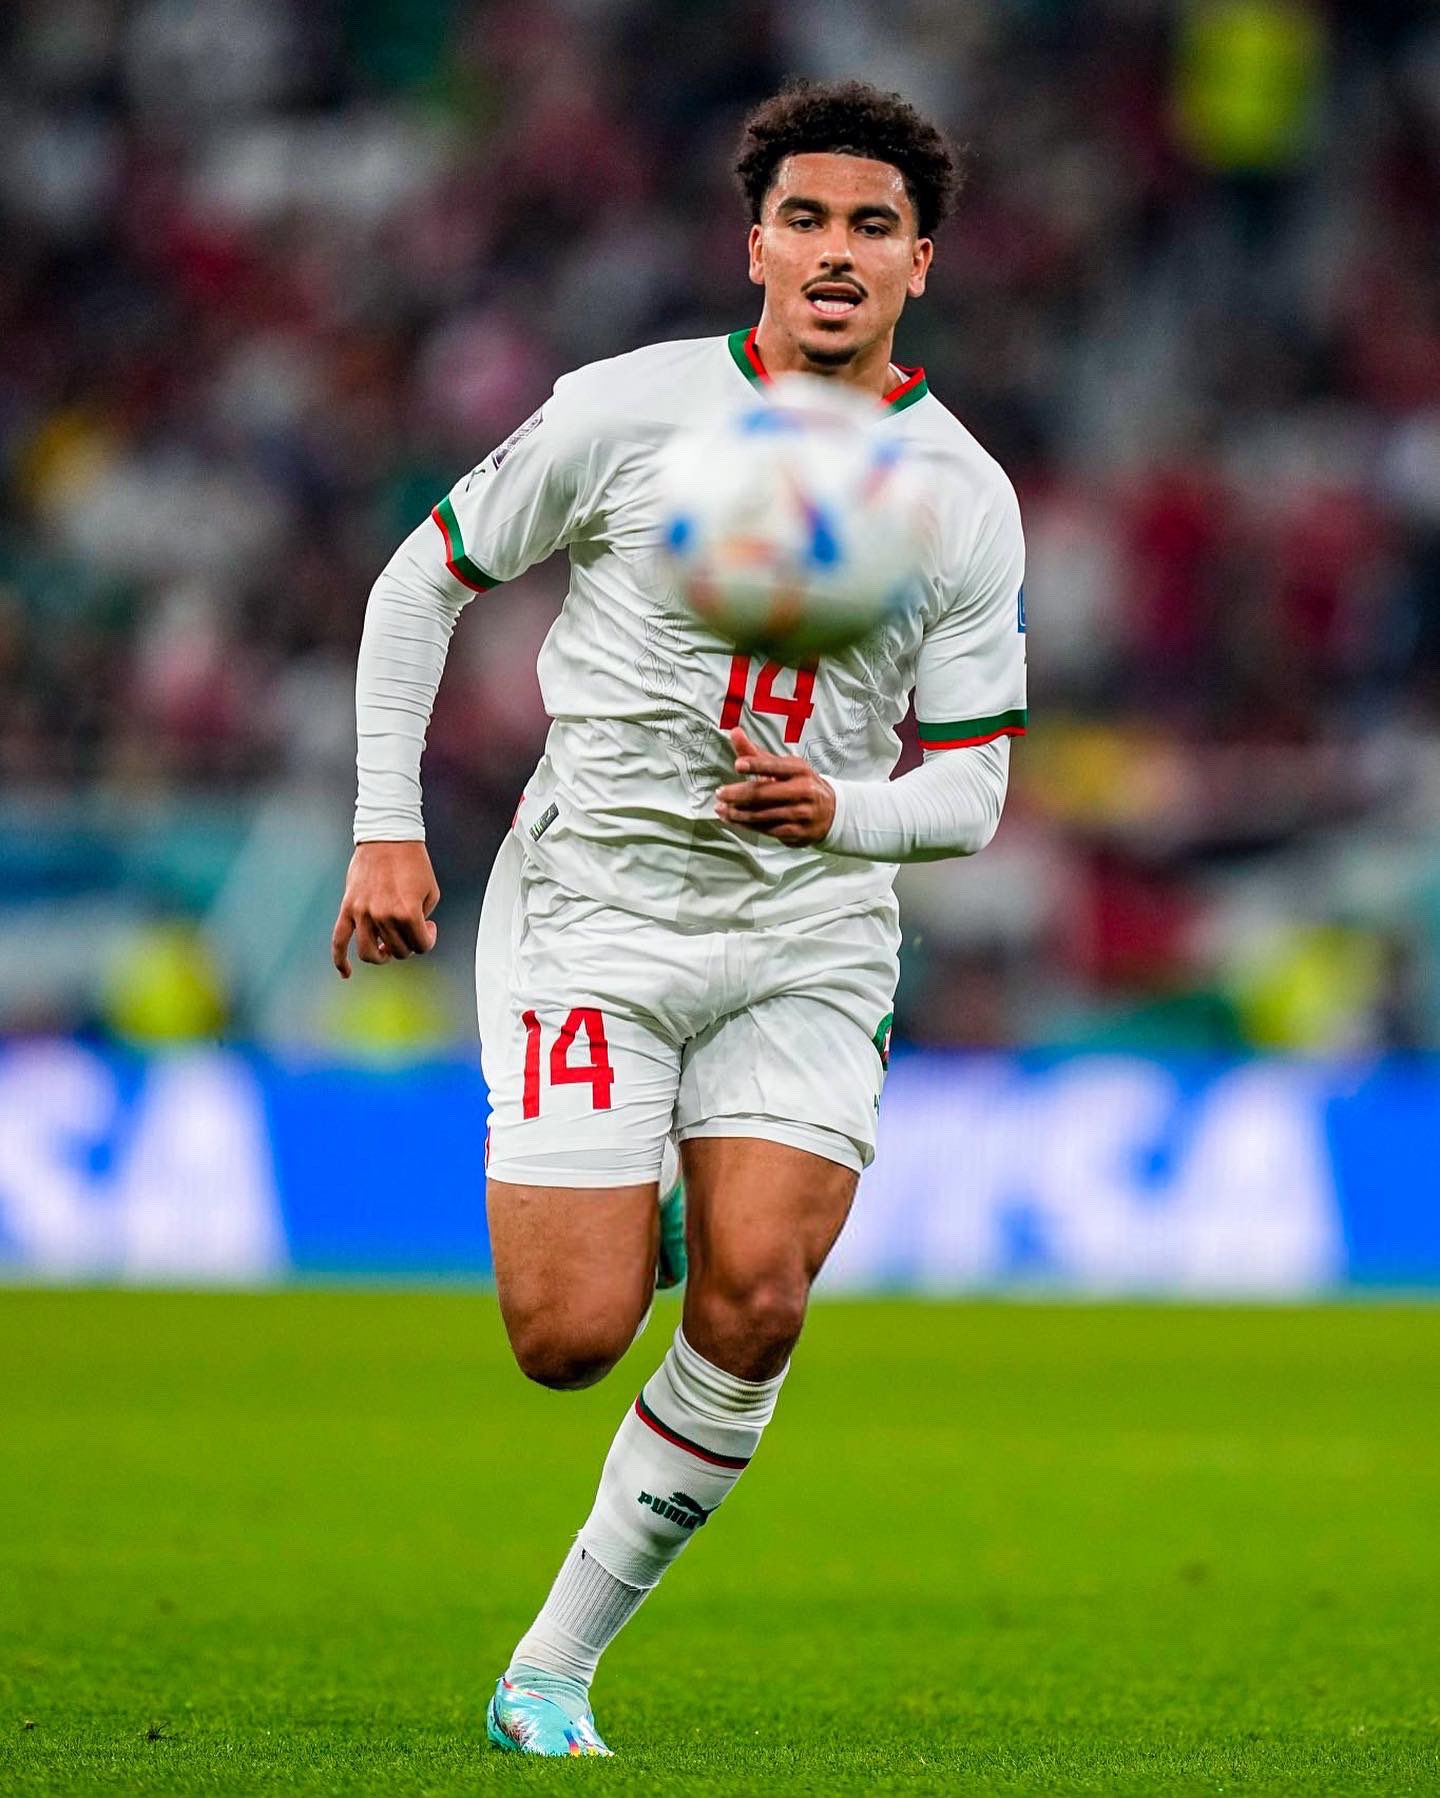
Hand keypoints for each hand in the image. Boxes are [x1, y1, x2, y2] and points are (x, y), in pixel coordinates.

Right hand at [331, 841, 439, 978]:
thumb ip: (421, 920)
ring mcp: (362, 913)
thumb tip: (408, 939)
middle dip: (408, 944)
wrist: (388, 837)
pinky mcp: (348, 907)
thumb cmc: (414, 863)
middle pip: (397, 951)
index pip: (420, 946)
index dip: (428, 940)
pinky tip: (346, 974)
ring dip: (381, 956)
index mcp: (407, 913)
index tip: (428, 927)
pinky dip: (340, 960)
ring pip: (368, 953)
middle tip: (412, 928)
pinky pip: (338, 940)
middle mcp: (383, 916)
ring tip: (387, 949)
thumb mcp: (431, 892)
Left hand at [714, 727, 835, 846]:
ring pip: (763, 814)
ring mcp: (801, 813)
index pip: (775, 766)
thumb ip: (756, 754)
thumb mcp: (784, 766)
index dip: (756, 765)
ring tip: (721, 808)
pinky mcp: (797, 832)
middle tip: (720, 793)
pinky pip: (767, 829)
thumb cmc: (800, 784)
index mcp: (799, 770)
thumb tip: (734, 732)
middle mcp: (803, 790)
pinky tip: (733, 820)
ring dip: (738, 813)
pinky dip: (747, 825)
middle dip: (738, 794)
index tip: (738, 765)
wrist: (831, 812)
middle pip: (764, 793)